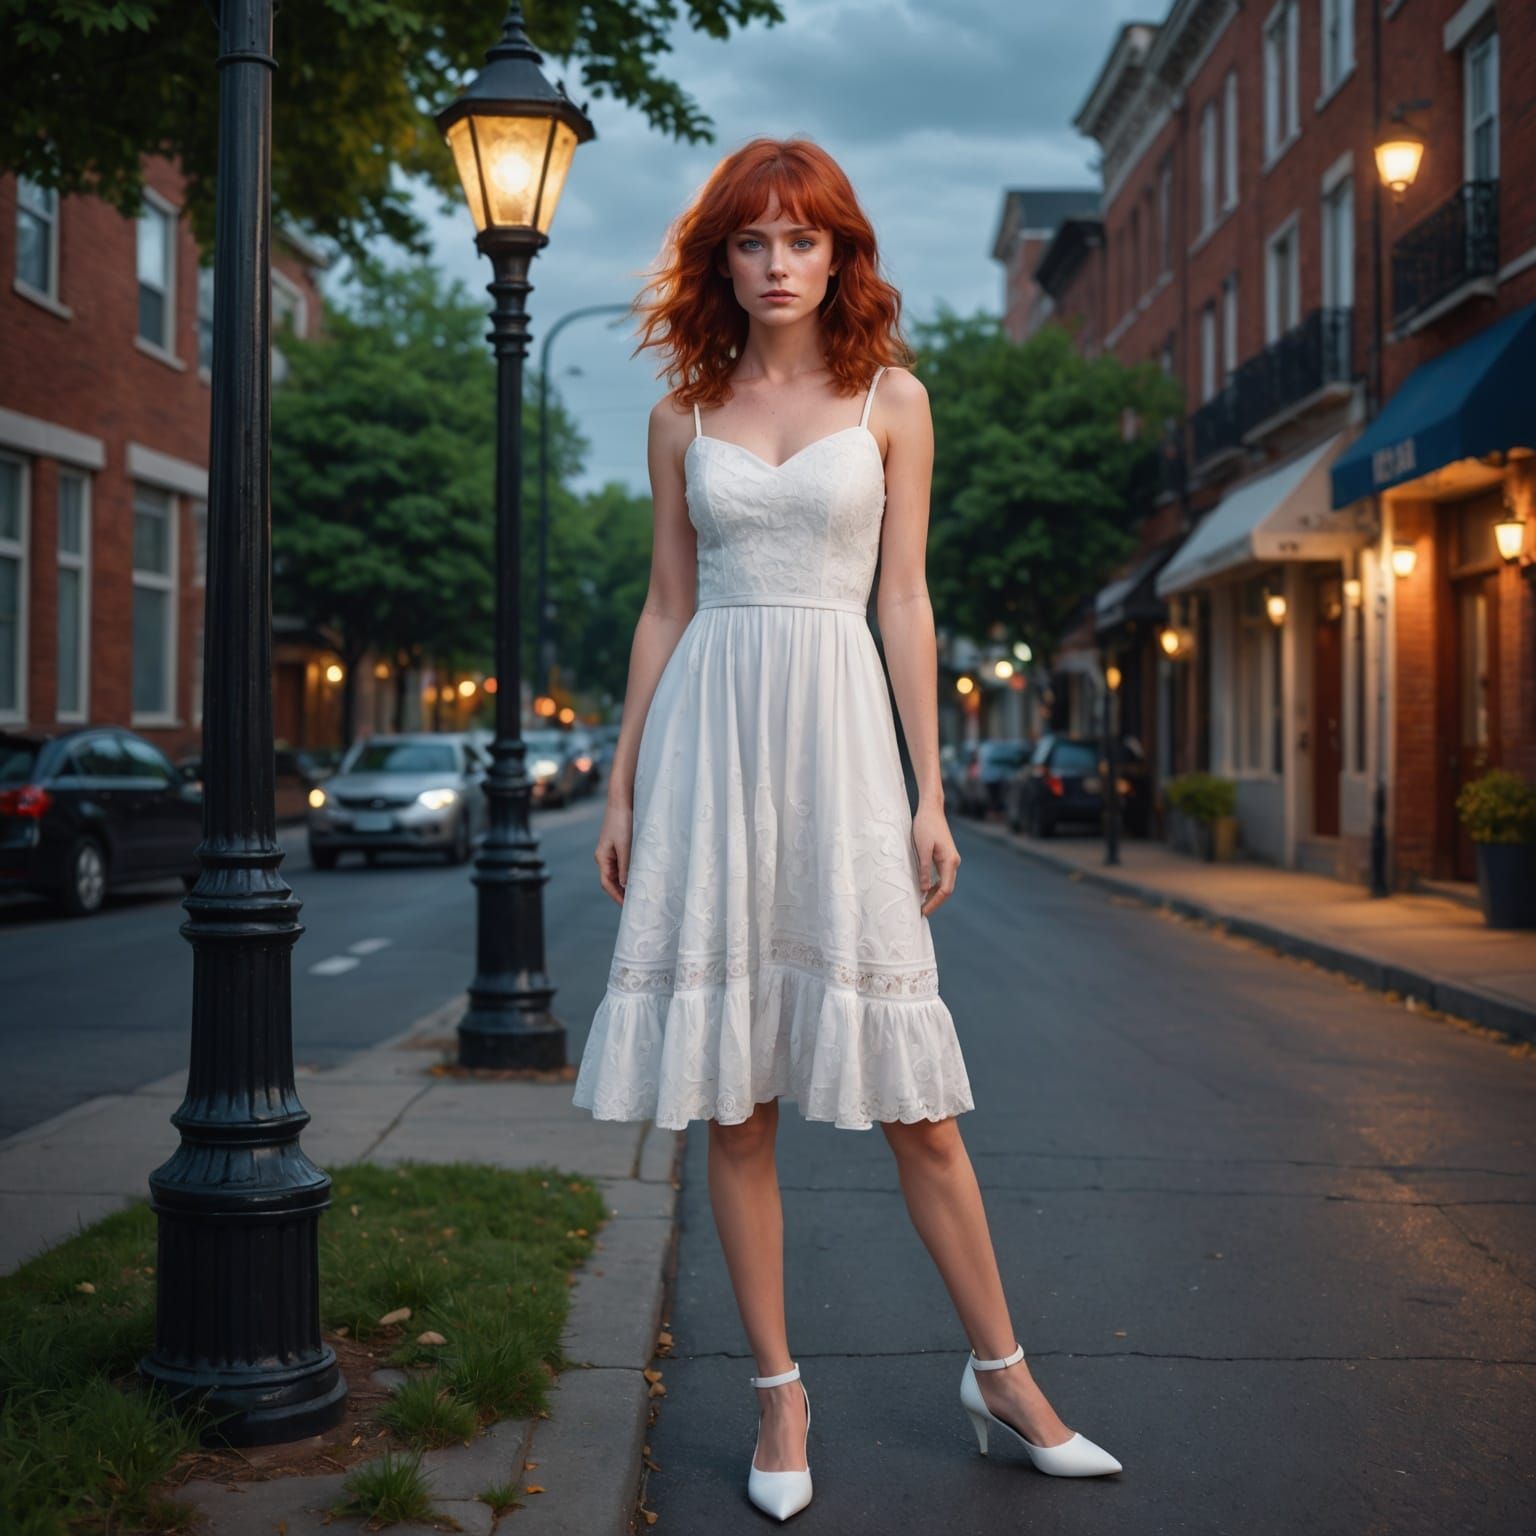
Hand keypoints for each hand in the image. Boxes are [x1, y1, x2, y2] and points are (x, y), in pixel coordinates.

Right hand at [595, 800, 632, 905]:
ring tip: (638, 893)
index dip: (617, 896)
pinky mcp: (619, 846)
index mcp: (602, 857)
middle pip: (612, 880)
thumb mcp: (625, 846)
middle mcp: (605, 856)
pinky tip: (639, 877)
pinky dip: (629, 873)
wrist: (622, 801)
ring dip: (626, 883)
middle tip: (635, 904)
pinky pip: (623, 865)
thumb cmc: (623, 822)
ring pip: (618, 873)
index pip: (607, 883)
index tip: (627, 907)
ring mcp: (612, 851)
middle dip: (621, 893)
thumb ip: (625, 866)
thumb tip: (625, 885)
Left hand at [912, 801, 959, 916]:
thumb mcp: (921, 848)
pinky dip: (934, 885)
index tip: (923, 911)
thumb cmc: (925, 826)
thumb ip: (924, 869)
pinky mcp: (945, 856)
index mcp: (949, 861)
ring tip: (921, 904)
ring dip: (934, 895)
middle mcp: (953, 862)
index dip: (934, 903)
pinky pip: (942, 876)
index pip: (945, 890)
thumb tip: (923, 889)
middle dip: (934, 902)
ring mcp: (950, 859)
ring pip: (944, 883)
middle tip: (921, 912)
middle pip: (946, 889)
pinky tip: (924, 890)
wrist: (931, 809)